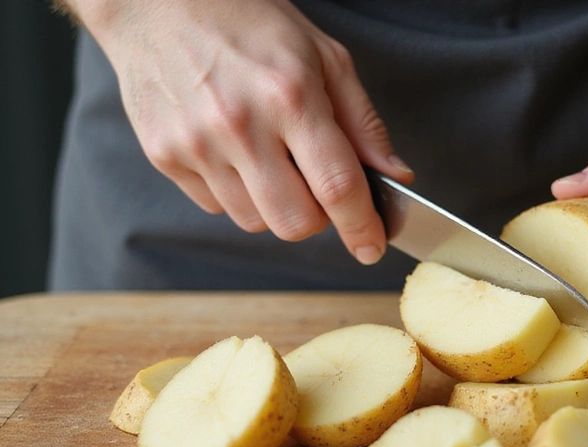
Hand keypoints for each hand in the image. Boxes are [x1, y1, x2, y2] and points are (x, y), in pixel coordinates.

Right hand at [69, 0, 411, 263]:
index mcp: (290, 96)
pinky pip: (216, 206)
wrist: (157, 2)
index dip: (362, 227)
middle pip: (295, 222)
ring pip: (255, 222)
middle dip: (318, 218)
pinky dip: (237, 193)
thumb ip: (363, 124)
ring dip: (276, 204)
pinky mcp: (164, 156)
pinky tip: (235, 150)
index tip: (373, 246)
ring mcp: (196, 144)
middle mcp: (240, 124)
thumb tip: (395, 177)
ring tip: (270, 155)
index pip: (337, 186)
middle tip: (318, 186)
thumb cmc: (249, 21)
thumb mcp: (324, 57)